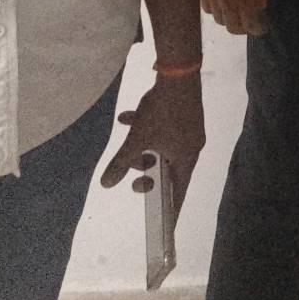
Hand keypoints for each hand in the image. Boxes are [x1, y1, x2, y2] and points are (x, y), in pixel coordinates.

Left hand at [100, 74, 204, 213]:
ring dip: (144, 145)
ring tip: (128, 135)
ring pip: (164, 147)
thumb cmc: (161, 111)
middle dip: (147, 169)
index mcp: (186, 157)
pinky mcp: (185, 114)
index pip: (179, 192)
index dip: (170, 210)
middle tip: (133, 172)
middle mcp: (192, 146)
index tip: (165, 227)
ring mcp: (190, 129)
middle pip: (169, 168)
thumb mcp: (137, 139)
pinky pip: (165, 129)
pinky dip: (148, 127)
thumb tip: (106, 184)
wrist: (177, 72)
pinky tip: (129, 116)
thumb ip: (121, 163)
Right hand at [200, 0, 272, 35]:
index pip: (250, 26)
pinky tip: (222, 4)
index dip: (258, 29)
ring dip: (229, 19)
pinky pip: (208, 9)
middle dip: (243, 28)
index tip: (263, 27)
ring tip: (236, 13)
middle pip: (233, 28)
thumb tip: (260, 7)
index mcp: (244, 0)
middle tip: (249, 23)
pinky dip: (216, 10)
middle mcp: (227, 3)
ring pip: (219, 20)